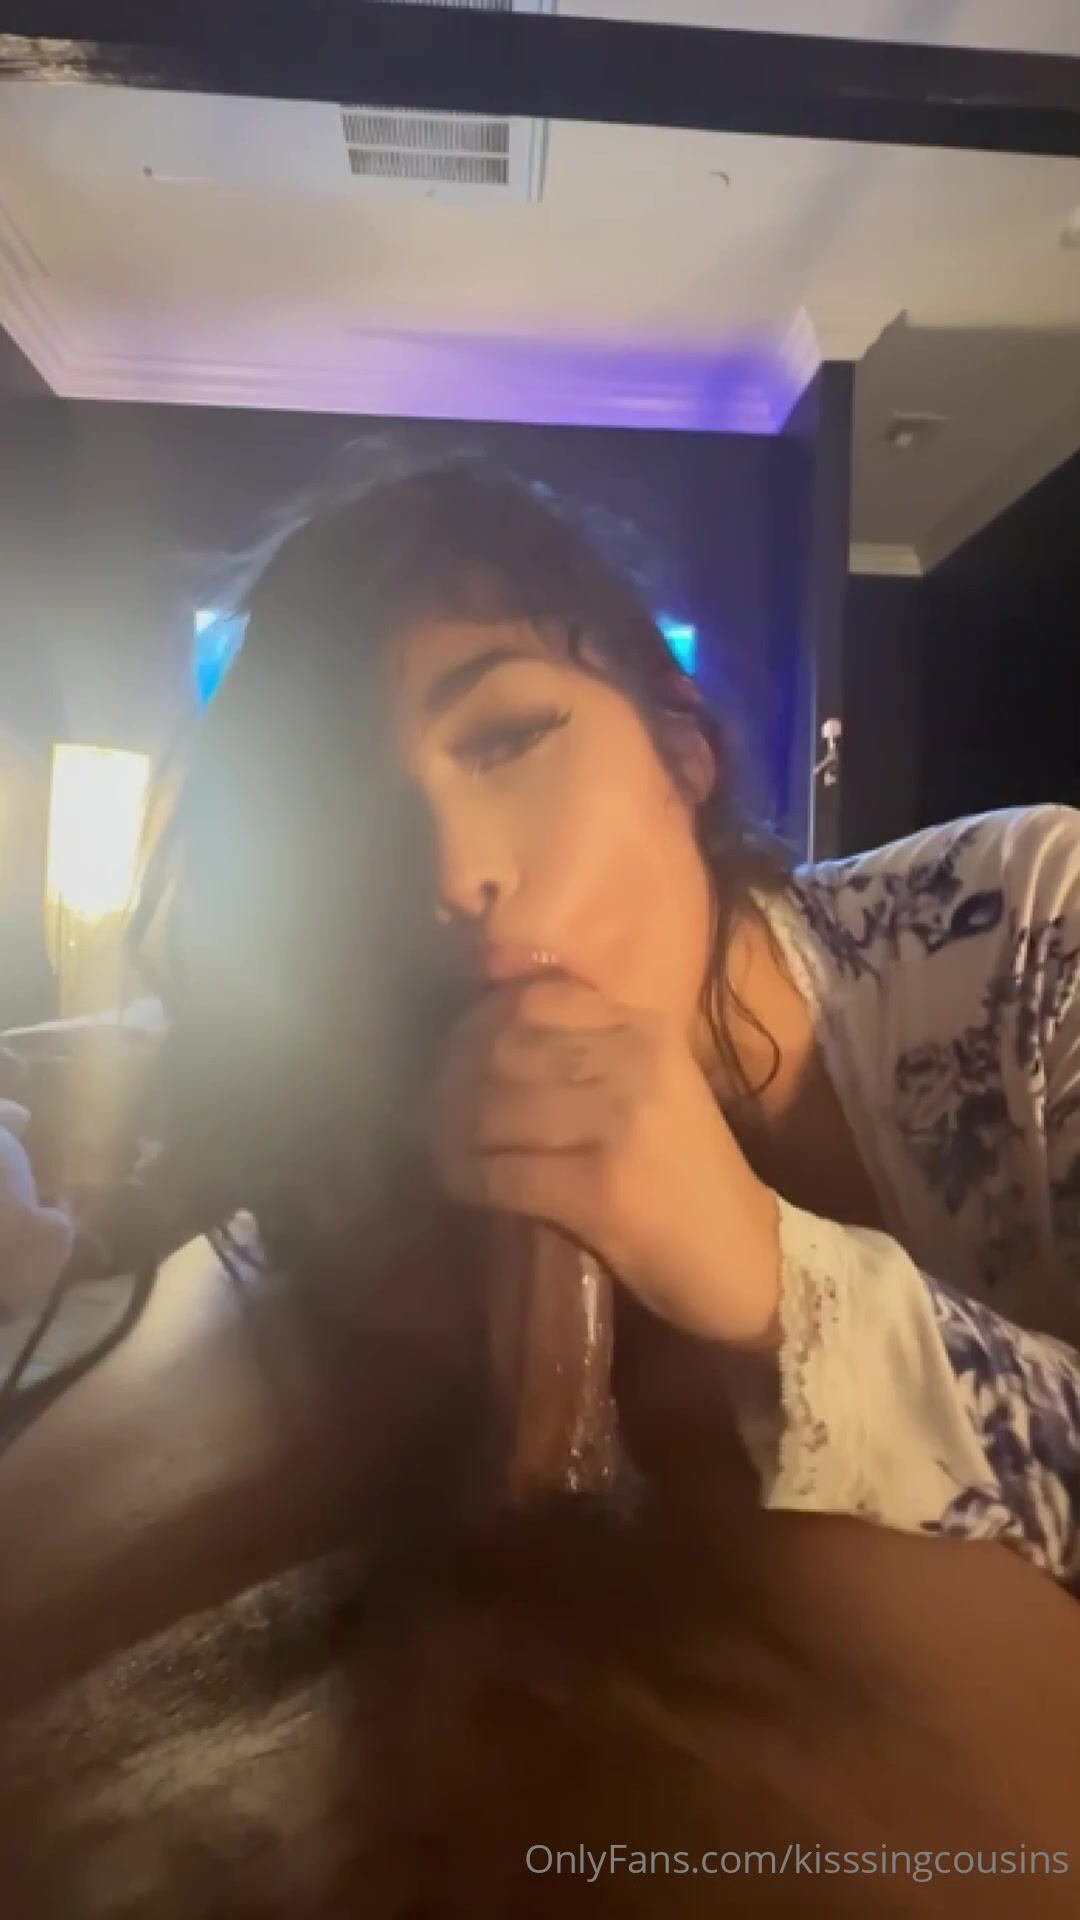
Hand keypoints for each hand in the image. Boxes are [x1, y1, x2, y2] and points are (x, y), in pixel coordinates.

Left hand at [430, 977, 779, 1348]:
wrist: (749, 1259)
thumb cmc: (691, 1176)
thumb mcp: (656, 1088)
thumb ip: (591, 1054)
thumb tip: (486, 1037)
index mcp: (646, 1031)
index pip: (534, 1001)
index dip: (477, 1025)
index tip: (456, 1055)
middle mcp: (632, 1064)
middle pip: (503, 1051)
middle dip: (452, 1081)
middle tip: (435, 1109)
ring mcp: (617, 1126)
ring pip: (493, 1109)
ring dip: (450, 1132)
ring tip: (443, 1148)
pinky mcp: (598, 1191)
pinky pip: (500, 1172)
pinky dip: (466, 1178)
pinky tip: (460, 1184)